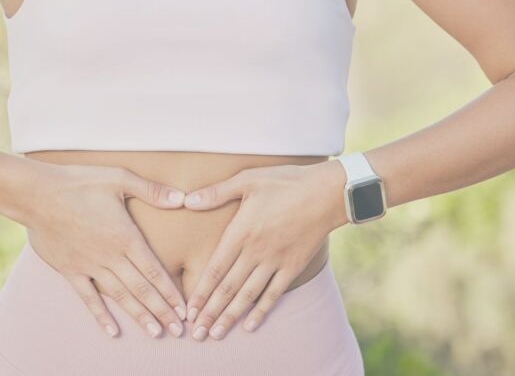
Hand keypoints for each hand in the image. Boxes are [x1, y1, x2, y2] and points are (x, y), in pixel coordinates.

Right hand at [9, 159, 189, 338]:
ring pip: (119, 296)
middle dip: (162, 310)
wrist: (37, 194)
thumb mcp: (119, 178)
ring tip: (155, 333)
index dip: (171, 291)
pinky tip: (112, 331)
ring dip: (139, 315)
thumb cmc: (79, 182)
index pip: (154, 270)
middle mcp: (110, 256)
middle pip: (141, 288)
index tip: (184, 309)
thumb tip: (183, 198)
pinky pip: (88, 297)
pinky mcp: (69, 270)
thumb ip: (152, 190)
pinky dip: (100, 315)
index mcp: (125, 236)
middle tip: (178, 330)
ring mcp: (89, 265)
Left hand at [180, 160, 348, 340]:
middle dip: (210, 312)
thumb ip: (216, 193)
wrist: (327, 193)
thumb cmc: (286, 182)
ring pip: (248, 295)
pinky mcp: (293, 266)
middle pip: (228, 288)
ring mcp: (275, 261)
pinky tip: (249, 325)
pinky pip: (274, 293)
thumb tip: (186, 200)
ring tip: (216, 334)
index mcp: (241, 232)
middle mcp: (256, 251)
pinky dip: (261, 310)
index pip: (216, 268)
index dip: (201, 291)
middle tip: (197, 332)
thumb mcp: (247, 180)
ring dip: (230, 316)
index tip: (189, 310)